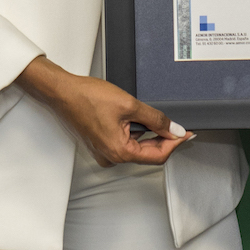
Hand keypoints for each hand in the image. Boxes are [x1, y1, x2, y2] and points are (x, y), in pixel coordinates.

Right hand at [17, 56, 190, 165]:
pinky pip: (126, 143)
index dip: (175, 143)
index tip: (187, 134)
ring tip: (152, 118)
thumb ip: (156, 119)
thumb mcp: (130, 105)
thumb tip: (174, 129)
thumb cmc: (87, 98)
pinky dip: (135, 133)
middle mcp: (112, 157)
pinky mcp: (102, 145)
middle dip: (164, 139)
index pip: (158, 155)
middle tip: (177, 126)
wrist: (63, 92)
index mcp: (120, 152)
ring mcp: (105, 153)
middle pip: (148, 153)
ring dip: (149, 134)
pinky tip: (136, 119)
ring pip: (137, 148)